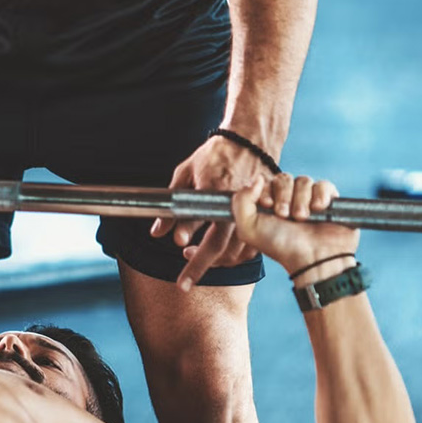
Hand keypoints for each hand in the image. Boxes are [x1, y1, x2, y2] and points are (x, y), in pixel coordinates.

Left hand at [150, 135, 273, 290]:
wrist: (249, 139)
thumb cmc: (214, 155)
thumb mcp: (186, 175)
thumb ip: (173, 207)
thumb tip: (158, 233)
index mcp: (220, 198)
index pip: (208, 242)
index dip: (195, 265)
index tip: (183, 283)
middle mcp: (239, 207)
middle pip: (223, 251)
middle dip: (203, 268)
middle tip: (186, 280)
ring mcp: (254, 210)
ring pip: (238, 251)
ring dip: (218, 261)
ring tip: (196, 259)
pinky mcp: (263, 212)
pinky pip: (251, 243)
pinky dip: (235, 252)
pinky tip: (219, 251)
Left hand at [229, 173, 358, 275]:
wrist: (312, 257)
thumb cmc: (280, 246)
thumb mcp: (248, 228)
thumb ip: (241, 201)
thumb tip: (256, 178)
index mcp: (269, 203)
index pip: (265, 181)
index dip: (265, 190)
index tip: (267, 205)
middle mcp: (289, 199)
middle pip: (284, 178)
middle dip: (283, 197)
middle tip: (285, 216)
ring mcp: (309, 199)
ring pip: (304, 181)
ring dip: (301, 200)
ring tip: (302, 219)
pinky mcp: (329, 200)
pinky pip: (324, 184)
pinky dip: (320, 195)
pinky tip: (318, 209)